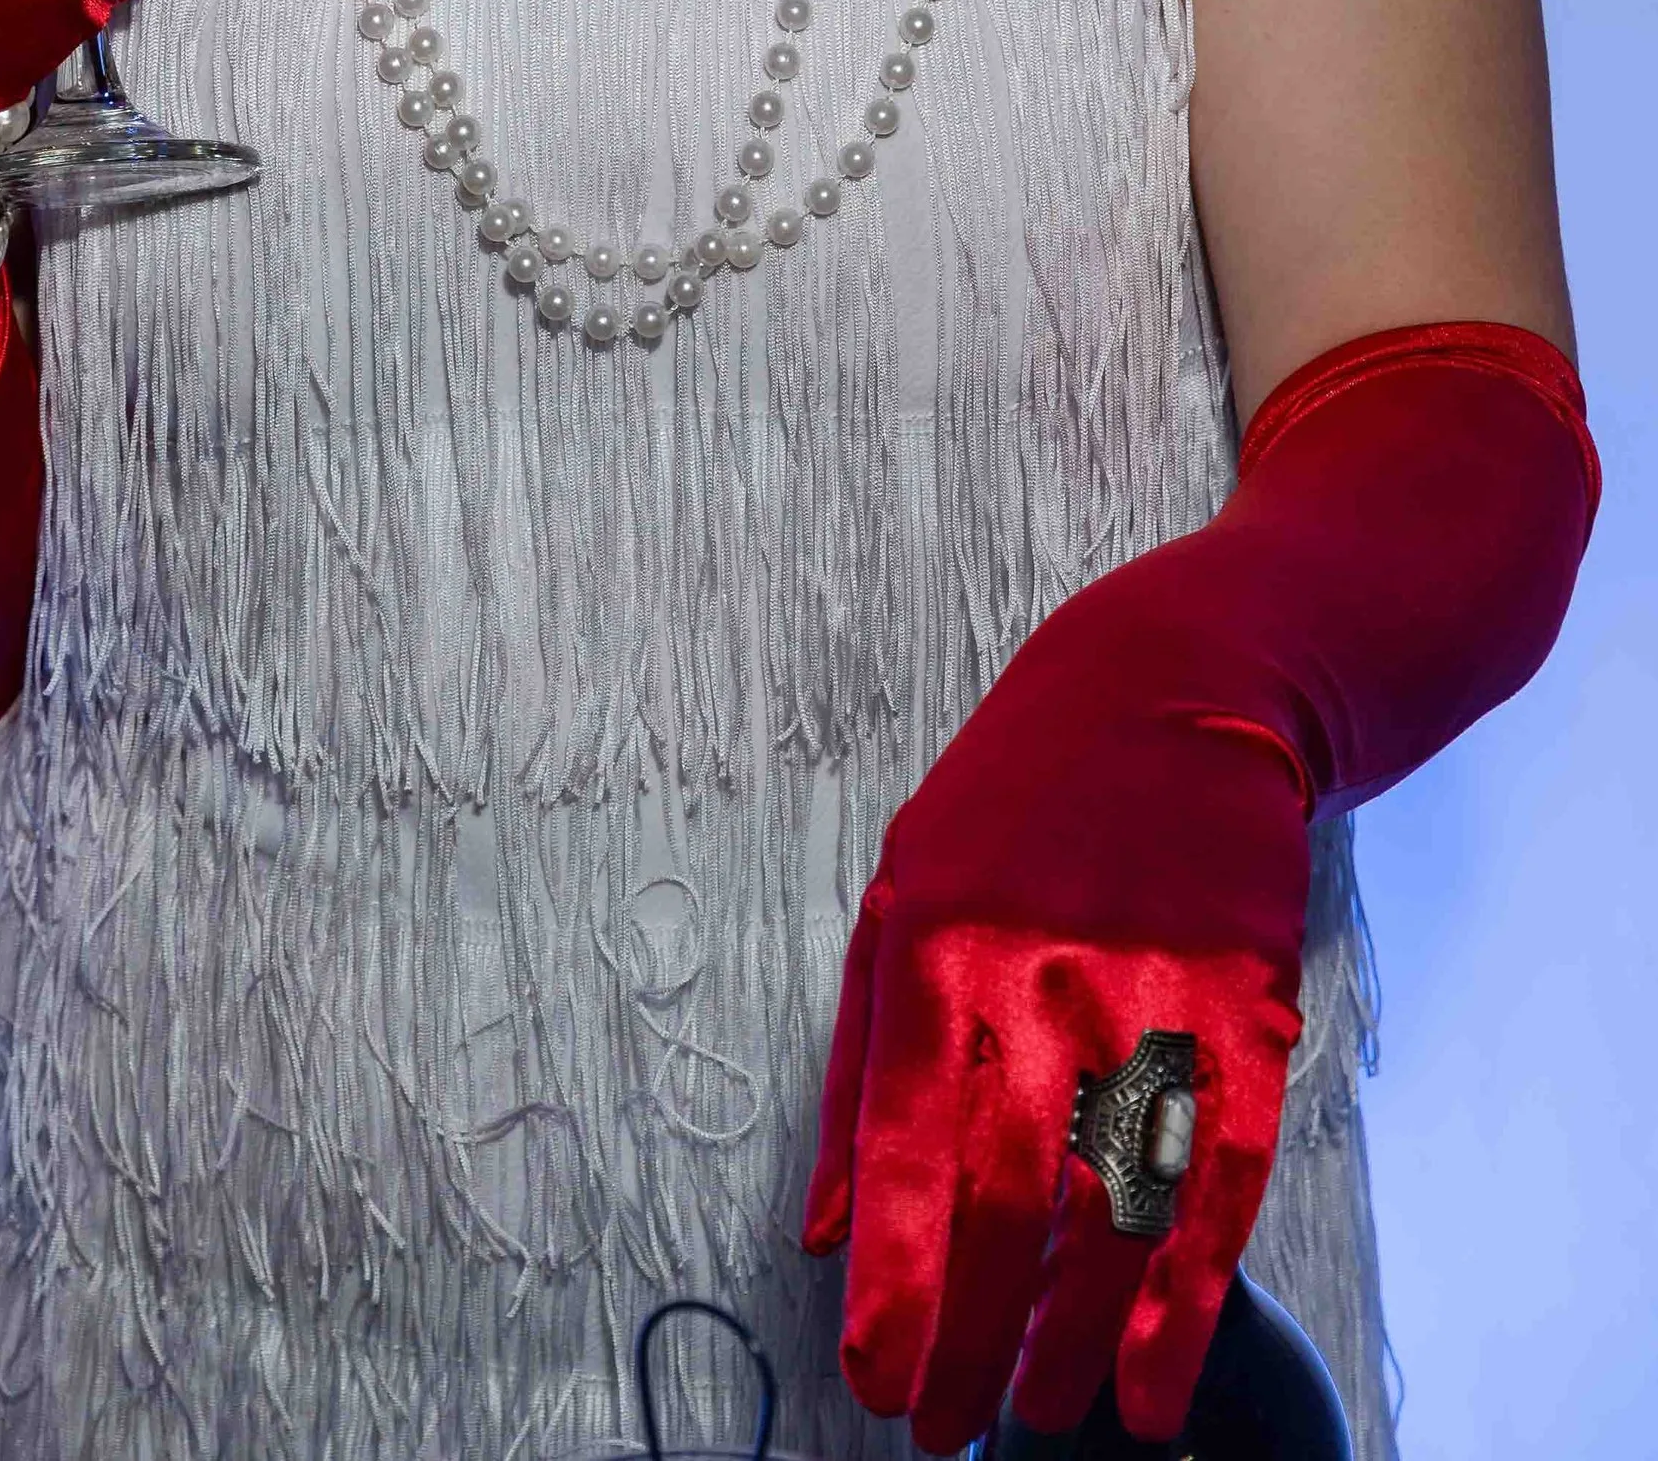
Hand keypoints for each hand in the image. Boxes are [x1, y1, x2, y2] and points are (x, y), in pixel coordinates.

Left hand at [803, 565, 1310, 1453]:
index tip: (876, 1382)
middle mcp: (1037, 975)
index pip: (905, 1149)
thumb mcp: (898, 896)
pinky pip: (1217, 1180)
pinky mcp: (1245, 1006)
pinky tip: (1153, 1380)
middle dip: (970, 1338)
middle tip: (948, 1431)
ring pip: (1110, 1209)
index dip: (893, 1284)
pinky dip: (1186, 1297)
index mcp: (933, 947)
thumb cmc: (1016, 805)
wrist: (1177, 686)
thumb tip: (827, 1232)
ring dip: (1072, 1338)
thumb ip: (861, 1065)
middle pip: (1002, 1200)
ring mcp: (1151, 990)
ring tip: (1041, 1418)